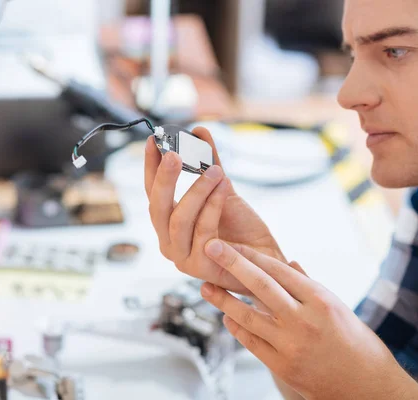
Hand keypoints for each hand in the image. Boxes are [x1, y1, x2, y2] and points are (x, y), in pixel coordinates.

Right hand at [144, 127, 284, 293]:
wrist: (267, 261)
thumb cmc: (242, 230)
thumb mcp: (223, 190)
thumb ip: (210, 163)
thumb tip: (200, 131)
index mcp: (169, 224)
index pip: (152, 193)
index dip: (150, 167)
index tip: (153, 141)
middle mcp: (169, 242)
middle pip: (156, 208)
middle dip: (164, 179)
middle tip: (174, 153)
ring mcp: (183, 257)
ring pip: (179, 220)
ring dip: (197, 191)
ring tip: (215, 170)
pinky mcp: (201, 267)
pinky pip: (203, 231)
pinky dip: (213, 206)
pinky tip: (225, 188)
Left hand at [200, 240, 417, 399]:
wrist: (368, 387)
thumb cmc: (356, 343)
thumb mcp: (338, 307)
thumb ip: (308, 285)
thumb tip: (288, 262)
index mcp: (320, 300)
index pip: (279, 270)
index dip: (252, 255)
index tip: (233, 244)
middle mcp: (304, 321)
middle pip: (261, 286)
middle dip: (232, 265)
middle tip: (211, 248)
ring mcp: (292, 346)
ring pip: (248, 317)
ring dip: (223, 300)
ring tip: (205, 287)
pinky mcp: (283, 368)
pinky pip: (251, 343)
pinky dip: (236, 328)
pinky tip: (226, 316)